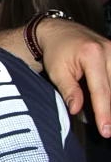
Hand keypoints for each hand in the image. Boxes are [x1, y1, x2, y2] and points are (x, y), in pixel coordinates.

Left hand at [37, 18, 110, 136]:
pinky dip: (109, 91)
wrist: (58, 31)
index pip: (101, 90)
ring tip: (104, 117)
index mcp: (92, 55)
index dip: (104, 113)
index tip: (105, 130)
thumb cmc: (55, 50)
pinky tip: (105, 104)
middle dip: (109, 110)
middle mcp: (109, 51)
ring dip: (109, 101)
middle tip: (105, 129)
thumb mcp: (57, 72)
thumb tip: (76, 111)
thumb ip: (69, 91)